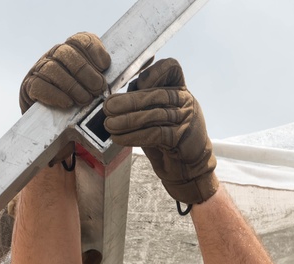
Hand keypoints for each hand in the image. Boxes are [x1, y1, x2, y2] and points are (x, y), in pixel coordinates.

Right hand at [19, 32, 110, 113]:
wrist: (51, 119)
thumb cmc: (76, 100)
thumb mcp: (91, 85)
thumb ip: (99, 77)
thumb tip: (109, 75)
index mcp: (71, 50)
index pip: (80, 40)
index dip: (93, 50)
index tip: (104, 66)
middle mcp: (54, 55)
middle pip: (66, 52)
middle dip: (85, 71)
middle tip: (98, 88)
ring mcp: (39, 69)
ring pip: (52, 68)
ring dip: (72, 85)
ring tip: (85, 99)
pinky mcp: (29, 86)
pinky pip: (40, 86)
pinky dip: (55, 94)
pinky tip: (67, 103)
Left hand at [103, 59, 217, 206]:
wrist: (186, 165)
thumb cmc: (166, 138)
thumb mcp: (154, 115)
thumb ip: (141, 102)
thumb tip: (113, 99)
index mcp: (178, 88)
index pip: (170, 68)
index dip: (153, 72)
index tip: (134, 82)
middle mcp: (184, 99)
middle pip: (156, 94)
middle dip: (129, 101)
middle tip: (108, 107)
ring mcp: (186, 117)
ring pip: (154, 114)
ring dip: (128, 120)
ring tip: (109, 124)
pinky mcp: (181, 136)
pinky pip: (155, 133)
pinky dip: (134, 136)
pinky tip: (119, 138)